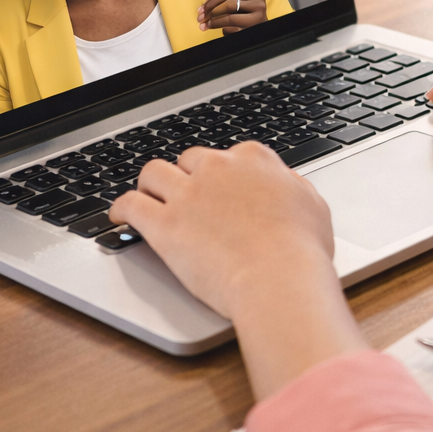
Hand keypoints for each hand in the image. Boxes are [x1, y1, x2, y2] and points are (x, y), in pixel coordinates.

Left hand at [109, 143, 368, 396]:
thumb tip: (284, 184)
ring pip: (153, 172)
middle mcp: (218, 169)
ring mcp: (188, 194)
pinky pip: (130, 204)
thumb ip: (293, 188)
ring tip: (149, 197)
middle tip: (186, 194)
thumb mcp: (313, 206)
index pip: (231, 154)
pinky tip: (119, 216)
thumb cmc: (301, 249)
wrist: (278, 277)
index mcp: (254, 160)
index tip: (223, 186)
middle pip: (190, 159)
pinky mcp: (164, 224)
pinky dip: (120, 208)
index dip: (225, 172)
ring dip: (151, 184)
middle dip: (187, 175)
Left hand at [199, 0, 267, 32]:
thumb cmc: (247, 17)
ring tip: (204, 23)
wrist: (263, 34)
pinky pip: (232, 23)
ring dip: (213, 16)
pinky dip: (220, 26)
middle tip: (201, 13)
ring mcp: (258, 10)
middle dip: (211, 3)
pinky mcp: (255, 24)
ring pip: (229, 8)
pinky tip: (214, 28)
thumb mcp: (242, 3)